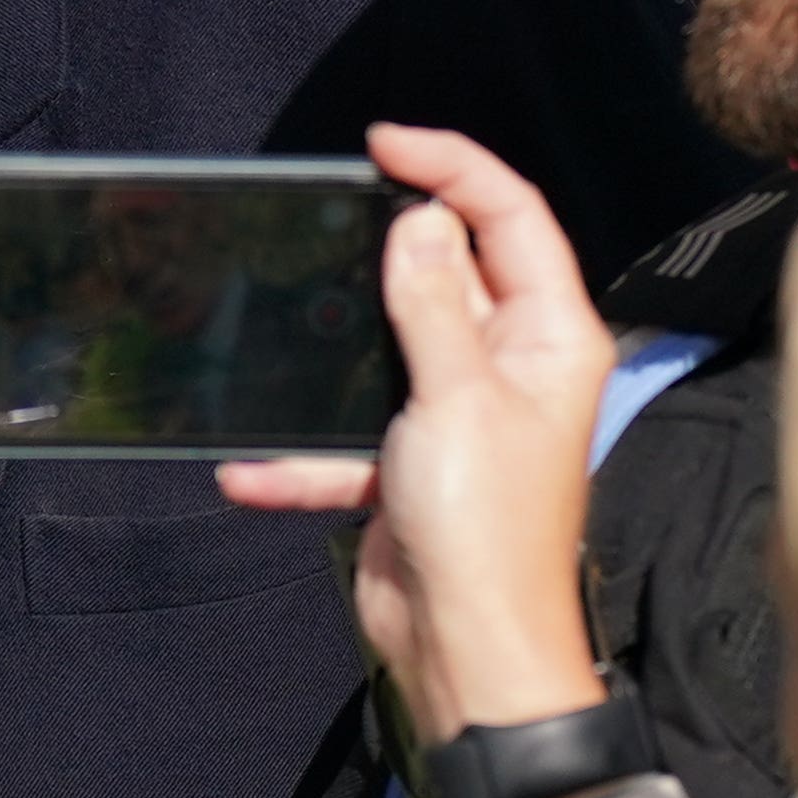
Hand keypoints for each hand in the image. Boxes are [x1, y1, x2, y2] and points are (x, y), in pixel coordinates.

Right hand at [216, 123, 613, 745]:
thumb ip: (432, 303)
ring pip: (392, 348)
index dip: (453, 167)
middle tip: (329, 214)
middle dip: (389, 246)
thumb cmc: (488, 532)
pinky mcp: (414, 467)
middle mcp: (513, 367)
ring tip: (281, 326)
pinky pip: (347, 439)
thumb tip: (420, 220)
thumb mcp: (456, 398)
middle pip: (453, 272)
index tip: (386, 143)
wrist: (469, 654)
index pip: (511, 217)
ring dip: (335, 350)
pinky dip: (300, 454)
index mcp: (550, 337)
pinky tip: (247, 468)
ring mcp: (462, 416)